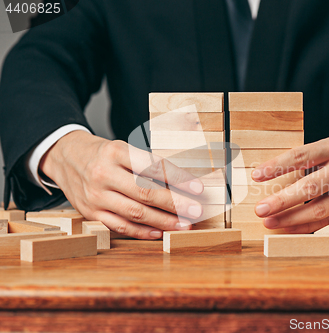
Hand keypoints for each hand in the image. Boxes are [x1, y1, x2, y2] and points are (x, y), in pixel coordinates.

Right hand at [40, 131, 204, 238]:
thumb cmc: (102, 153)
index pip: (154, 167)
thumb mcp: (123, 148)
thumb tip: (182, 183)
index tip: (198, 188)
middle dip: (176, 204)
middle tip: (196, 210)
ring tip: (184, 224)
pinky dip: (142, 231)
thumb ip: (147, 164)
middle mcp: (104, 174)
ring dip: (164, 221)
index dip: (179, 179)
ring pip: (135, 212)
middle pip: (146, 192)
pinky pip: (121, 226)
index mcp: (116, 152)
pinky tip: (160, 232)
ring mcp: (95, 195)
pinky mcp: (90, 212)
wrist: (65, 157)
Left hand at [251, 135, 328, 232]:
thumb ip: (306, 162)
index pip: (300, 156)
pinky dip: (304, 226)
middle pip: (309, 187)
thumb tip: (270, 180)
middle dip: (281, 200)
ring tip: (269, 222)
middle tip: (260, 209)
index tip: (256, 175)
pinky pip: (326, 221)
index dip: (277, 165)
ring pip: (318, 210)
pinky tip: (287, 227)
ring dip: (290, 218)